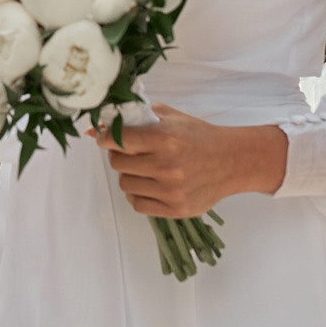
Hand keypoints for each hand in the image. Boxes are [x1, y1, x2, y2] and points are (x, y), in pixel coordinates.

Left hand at [91, 105, 286, 217]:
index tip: (105, 137)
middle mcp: (167, 165)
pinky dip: (138, 194)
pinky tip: (150, 184)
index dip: (106, 138)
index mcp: (165, 138)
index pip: (117, 140)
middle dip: (118, 155)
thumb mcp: (170, 117)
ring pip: (125, 184)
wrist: (231, 161)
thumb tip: (94, 127)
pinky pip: (137, 204)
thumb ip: (135, 117)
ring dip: (129, 175)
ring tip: (143, 168)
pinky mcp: (176, 210)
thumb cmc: (198, 136)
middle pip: (117, 163)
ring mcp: (172, 191)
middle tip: (130, 152)